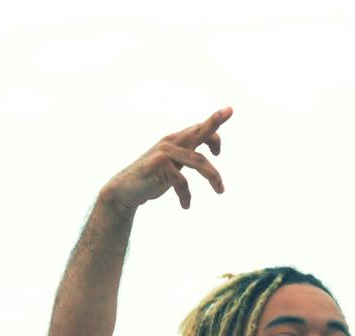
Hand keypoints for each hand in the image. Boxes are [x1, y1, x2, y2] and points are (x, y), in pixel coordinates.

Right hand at [101, 108, 228, 211]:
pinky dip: (186, 196)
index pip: (198, 129)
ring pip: (199, 161)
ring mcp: (165, 153)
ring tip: (221, 190)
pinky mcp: (159, 165)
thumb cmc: (151, 178)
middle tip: (229, 110)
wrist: (125, 190)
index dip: (214, 124)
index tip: (228, 113)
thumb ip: (185, 159)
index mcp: (175, 141)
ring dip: (214, 176)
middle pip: (198, 132)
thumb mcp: (171, 166)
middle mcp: (171, 142)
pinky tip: (185, 206)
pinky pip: (182, 181)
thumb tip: (203, 160)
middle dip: (214, 121)